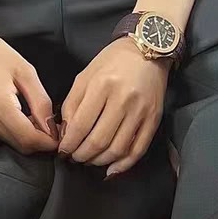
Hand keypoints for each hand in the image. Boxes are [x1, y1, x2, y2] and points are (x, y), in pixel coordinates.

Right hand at [0, 18, 59, 155]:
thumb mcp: (25, 72)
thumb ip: (41, 102)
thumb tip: (52, 127)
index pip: (28, 139)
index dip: (48, 142)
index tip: (62, 135)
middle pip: (20, 145)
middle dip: (41, 141)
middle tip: (54, 126)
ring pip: (11, 143)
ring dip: (29, 137)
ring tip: (39, 118)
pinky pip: (1, 135)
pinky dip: (16, 131)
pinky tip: (24, 116)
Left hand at [58, 38, 169, 175]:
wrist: (148, 50)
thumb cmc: (113, 61)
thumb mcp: (85, 76)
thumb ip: (72, 104)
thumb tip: (65, 132)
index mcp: (102, 86)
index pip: (80, 125)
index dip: (69, 144)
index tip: (63, 150)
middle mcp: (123, 100)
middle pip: (98, 141)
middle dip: (81, 155)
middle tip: (74, 157)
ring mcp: (141, 111)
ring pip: (117, 149)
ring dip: (99, 161)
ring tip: (89, 160)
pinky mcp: (154, 119)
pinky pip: (138, 149)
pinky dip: (123, 164)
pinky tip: (111, 169)